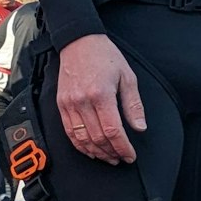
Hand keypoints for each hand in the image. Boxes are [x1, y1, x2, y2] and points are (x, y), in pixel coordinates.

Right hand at [56, 33, 144, 164]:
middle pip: (97, 138)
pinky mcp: (61, 105)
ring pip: (82, 139)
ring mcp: (69, 104)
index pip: (113, 130)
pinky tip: (91, 151)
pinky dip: (80, 145)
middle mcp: (82, 101)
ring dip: (96, 153)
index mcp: (101, 94)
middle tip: (122, 158)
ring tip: (109, 157)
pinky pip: (69, 132)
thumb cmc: (105, 57)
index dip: (123, 147)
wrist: (79, 42)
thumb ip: (134, 105)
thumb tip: (139, 127)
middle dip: (112, 152)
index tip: (130, 155)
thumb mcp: (127, 77)